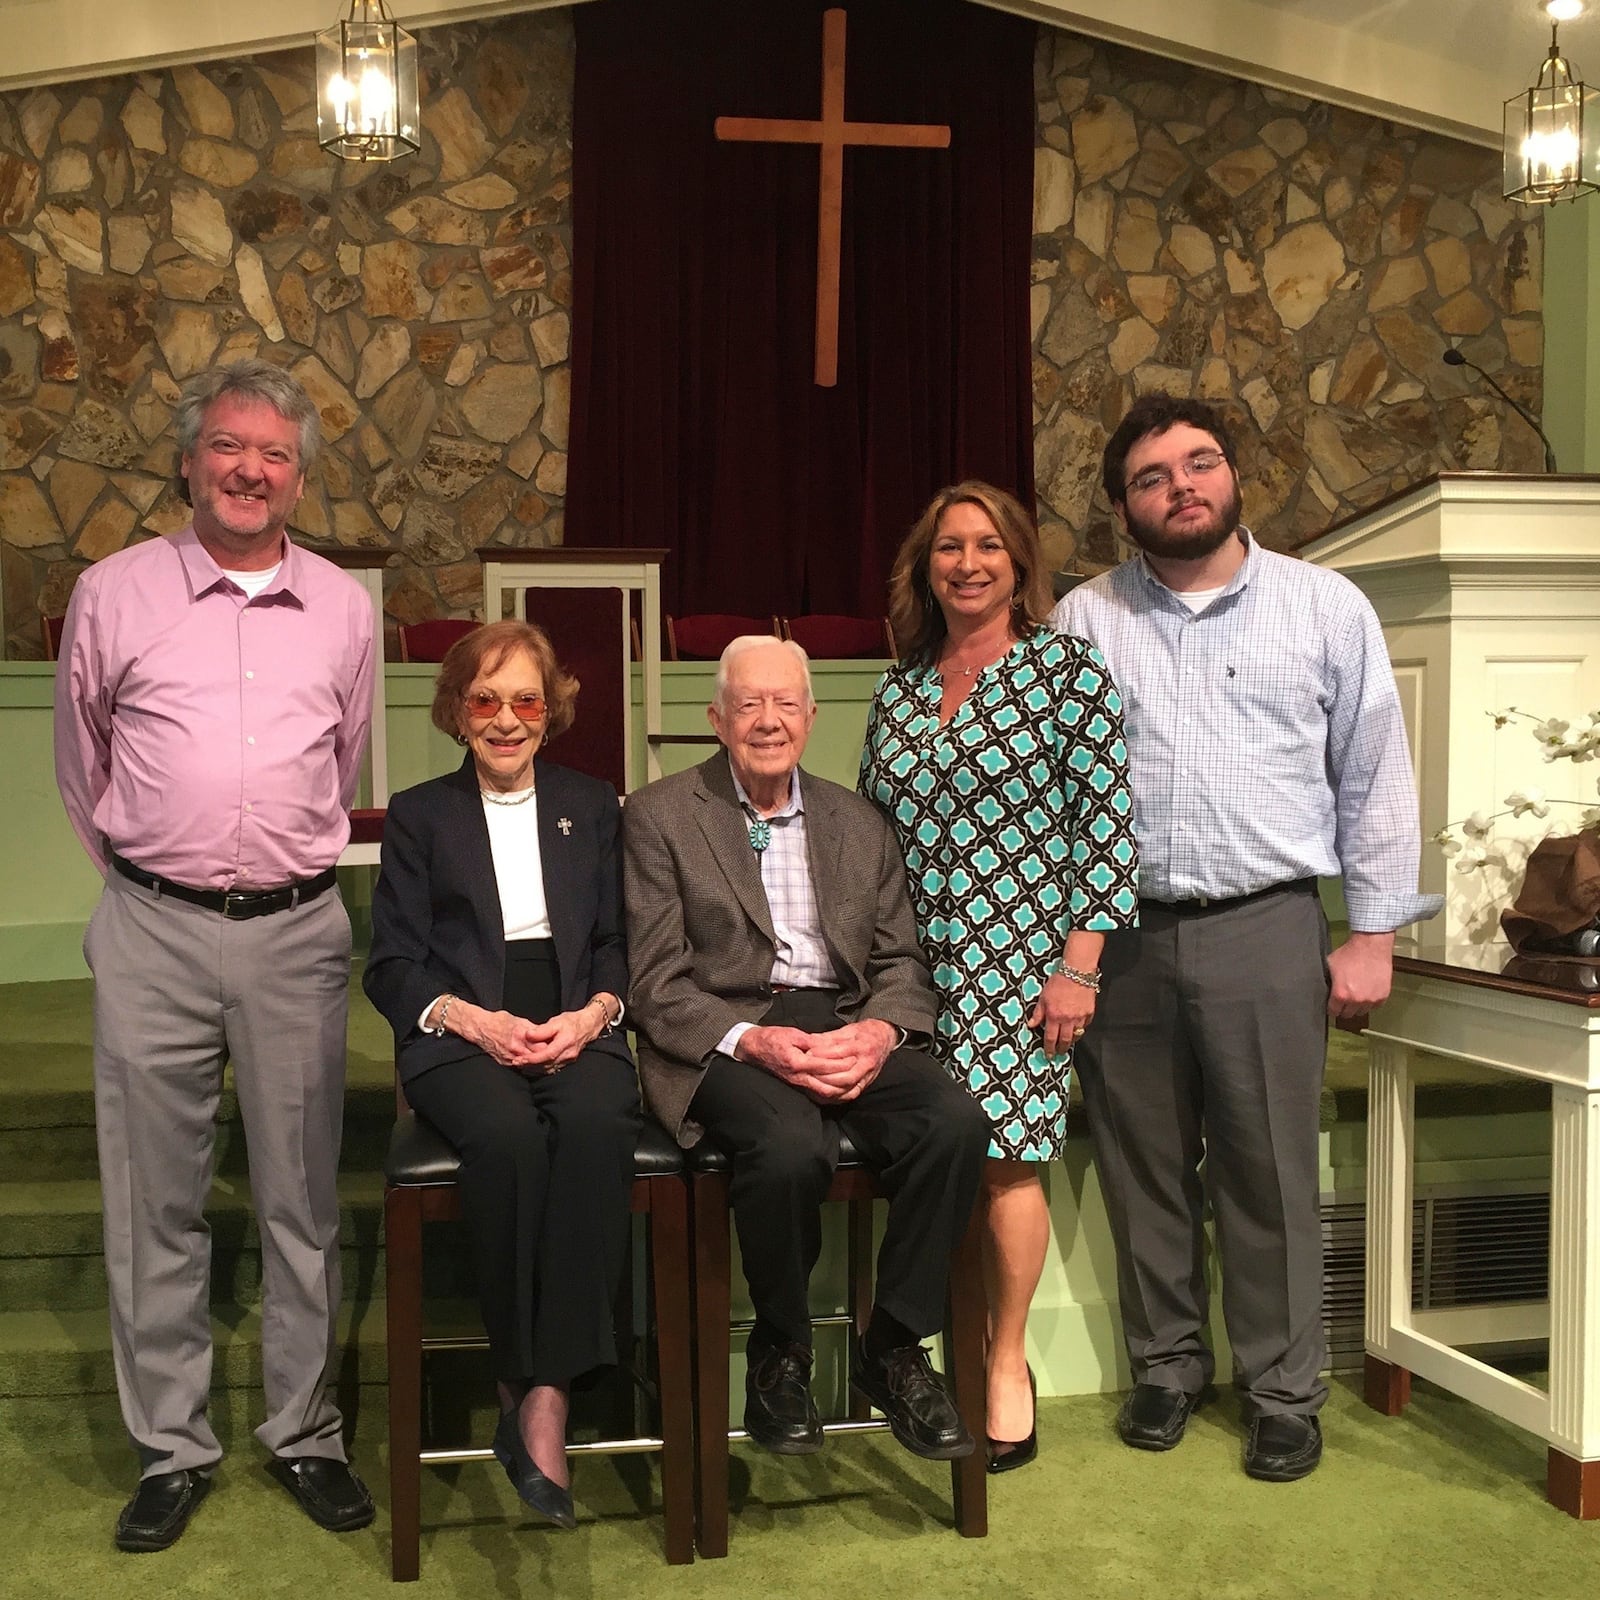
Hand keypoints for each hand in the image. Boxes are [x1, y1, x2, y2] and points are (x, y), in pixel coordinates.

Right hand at [453, 1002, 545, 1068]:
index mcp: (521, 1035)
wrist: (480, 1028)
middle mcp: (516, 1048)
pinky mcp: (504, 1063)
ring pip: (529, 1065)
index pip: (542, 1046)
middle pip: (537, 1058)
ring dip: (537, 1064)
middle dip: (546, 1058)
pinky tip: (533, 1066)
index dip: (551, 1048)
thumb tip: (546, 1033)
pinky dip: (527, 1067)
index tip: (556, 1047)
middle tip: (554, 1057)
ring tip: (546, 1062)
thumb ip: (533, 1028)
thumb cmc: (499, 1021)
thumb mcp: (519, 1020)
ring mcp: (509, 1057)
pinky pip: (520, 1068)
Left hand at [520, 1008, 601, 1069]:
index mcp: (566, 1042)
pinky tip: (533, 1066)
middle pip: (547, 1065)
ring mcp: (569, 1060)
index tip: (520, 1059)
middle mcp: (568, 1054)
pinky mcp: (567, 1062)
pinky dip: (541, 1068)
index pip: (547, 1055)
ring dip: (534, 1069)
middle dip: (530, 1065)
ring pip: (549, 1069)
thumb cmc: (571, 1022)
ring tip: (522, 1065)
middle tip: (516, 1063)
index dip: (532, 1059)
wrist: (587, 1026)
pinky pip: (553, 1068)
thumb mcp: (556, 1021)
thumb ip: (542, 1030)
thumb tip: (528, 1035)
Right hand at [735, 1020, 892, 1102]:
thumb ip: (810, 1040)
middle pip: (827, 1085)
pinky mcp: (796, 1086)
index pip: (825, 1066)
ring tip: (855, 1083)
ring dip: (841, 1091)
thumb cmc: (770, 1039)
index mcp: (797, 1062)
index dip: (841, 1063)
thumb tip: (828, 1044)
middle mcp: (798, 1077)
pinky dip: (830, 1096)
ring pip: (823, 1094)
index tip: (854, 1057)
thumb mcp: (791, 1033)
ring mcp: (797, 1084)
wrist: (751, 1050)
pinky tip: (840, 1092)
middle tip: (860, 1071)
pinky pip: (816, 1095)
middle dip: (845, 1080)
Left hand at [799, 1020, 895, 1101]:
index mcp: (863, 1046)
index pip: (840, 1053)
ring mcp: (867, 1077)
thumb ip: (829, 1037)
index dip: (822, 1054)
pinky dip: (835, 1097)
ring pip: (846, 1088)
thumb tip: (810, 1041)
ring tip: (811, 1082)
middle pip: (844, 1076)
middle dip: (823, 1075)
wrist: (884, 1039)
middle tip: (807, 1071)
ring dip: (827, 1088)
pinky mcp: (865, 1085)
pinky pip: (849, 1095)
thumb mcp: (848, 1029)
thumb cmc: (865, 1033)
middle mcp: (866, 1064)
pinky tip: (822, 1093)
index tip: (808, 1053)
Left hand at [1028, 971, 1095, 1056]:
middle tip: (1059, 1053)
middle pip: (1064, 1040)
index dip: (1049, 1048)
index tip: (1048, 1055)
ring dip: (1071, 1041)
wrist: (1077, 972)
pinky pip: (1085, 1026)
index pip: (1050, 1038)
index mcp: (1054, 1016)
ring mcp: (1080, 1017)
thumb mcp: (1043, 997)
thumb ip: (1038, 1013)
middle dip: (1061, 1049)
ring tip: (1067, 1043)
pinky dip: (1080, 1029)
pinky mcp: (1089, 1013)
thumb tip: (1031, 1024)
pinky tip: (1077, 1029)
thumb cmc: (1058, 982)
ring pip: (1076, 1036)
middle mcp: (1067, 1019)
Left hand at [1327, 932, 1393, 1020]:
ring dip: (1358, 1006)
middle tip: (1344, 999)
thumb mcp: (1330, 966)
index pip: (1333, 1012)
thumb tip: (1324, 988)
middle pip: (1347, 1014)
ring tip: (1356, 994)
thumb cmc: (1351, 953)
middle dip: (1344, 1007)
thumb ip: (1328, 981)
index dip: (1332, 1008)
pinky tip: (1367, 991)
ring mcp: (1371, 999)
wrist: (1370, 946)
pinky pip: (1374, 1006)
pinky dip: (1371, 1001)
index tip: (1333, 1005)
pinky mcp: (1383, 996)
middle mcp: (1356, 1000)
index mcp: (1341, 994)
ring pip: (1361, 1011)